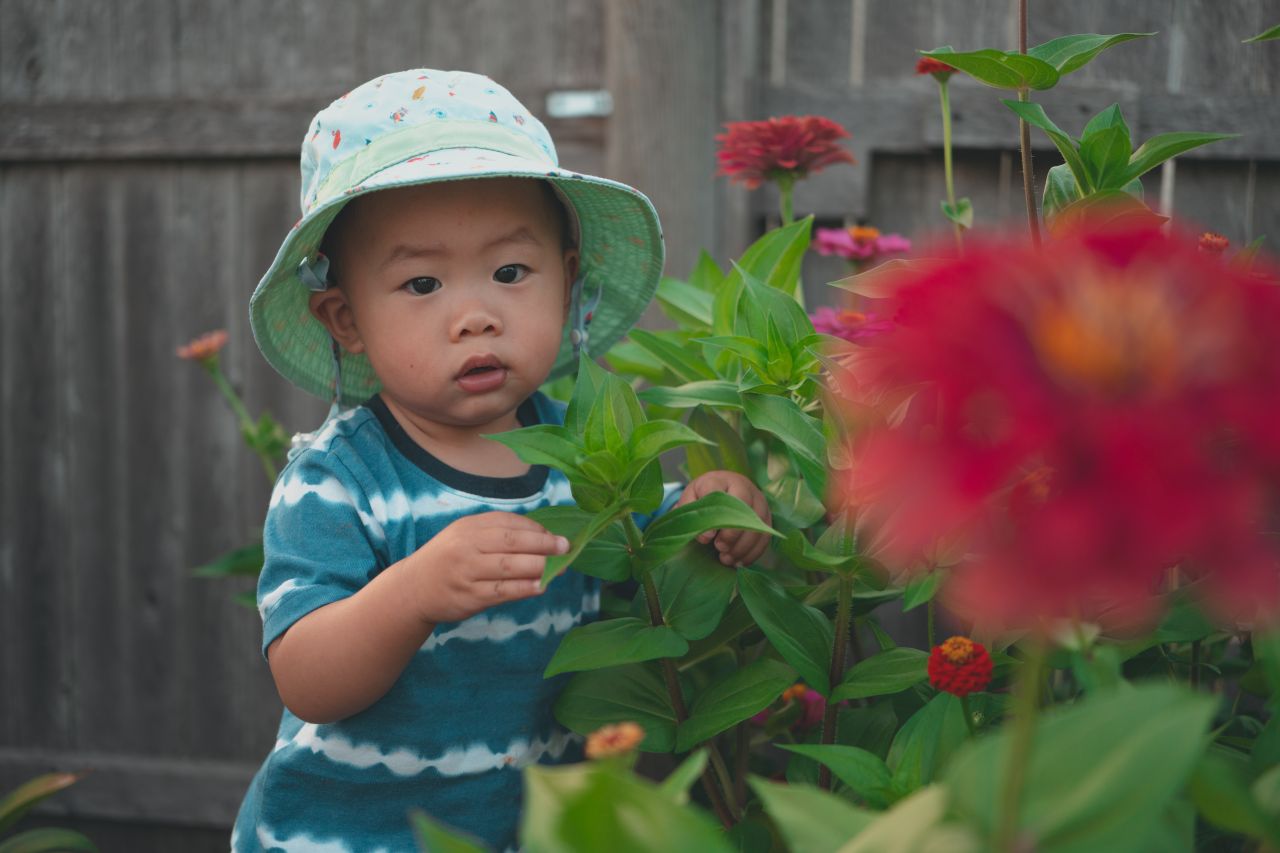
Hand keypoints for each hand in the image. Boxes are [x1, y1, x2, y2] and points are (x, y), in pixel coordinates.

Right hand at [413, 511, 569, 623]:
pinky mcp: (469, 597)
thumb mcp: (465, 536)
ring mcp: (467, 572)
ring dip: (539, 567)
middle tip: (567, 547)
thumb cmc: (449, 559)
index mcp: (469, 527)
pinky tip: (541, 586)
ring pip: (509, 567)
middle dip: (543, 544)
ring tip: (560, 567)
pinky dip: (524, 588)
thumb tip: (542, 534)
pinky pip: (502, 591)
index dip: (536, 528)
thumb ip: (497, 532)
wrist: (414, 588)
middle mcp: (466, 546)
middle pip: (511, 542)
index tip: (557, 534)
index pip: (508, 523)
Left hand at [675, 470, 771, 566]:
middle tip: (719, 548)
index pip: (715, 490)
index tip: (706, 536)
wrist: (721, 490)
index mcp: (718, 480)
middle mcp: (743, 486)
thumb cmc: (702, 499)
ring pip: (757, 525)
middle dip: (732, 534)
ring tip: (726, 559)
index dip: (713, 516)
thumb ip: (690, 514)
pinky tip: (738, 561)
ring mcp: (758, 501)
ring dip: (742, 547)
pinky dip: (753, 552)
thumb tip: (706, 536)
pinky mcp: (766, 516)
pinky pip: (765, 536)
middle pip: (743, 509)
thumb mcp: (690, 501)